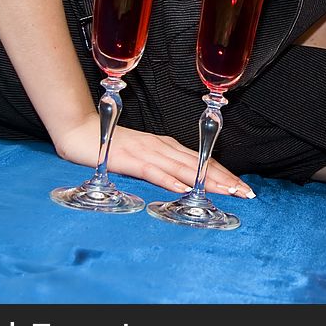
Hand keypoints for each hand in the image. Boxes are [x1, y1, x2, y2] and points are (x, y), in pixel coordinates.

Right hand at [53, 115, 254, 197]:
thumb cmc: (111, 146)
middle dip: (224, 180)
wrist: (80, 131)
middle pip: (199, 165)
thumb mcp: (142, 157)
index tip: (242, 187)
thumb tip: (181, 182)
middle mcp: (162, 147)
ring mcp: (147, 152)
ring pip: (183, 168)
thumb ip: (160, 166)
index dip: (223, 174)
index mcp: (166, 147)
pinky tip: (185, 189)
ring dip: (207, 181)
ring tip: (227, 192)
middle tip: (246, 193)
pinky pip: (154, 171)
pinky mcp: (130, 159)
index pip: (202, 162)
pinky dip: (170, 180)